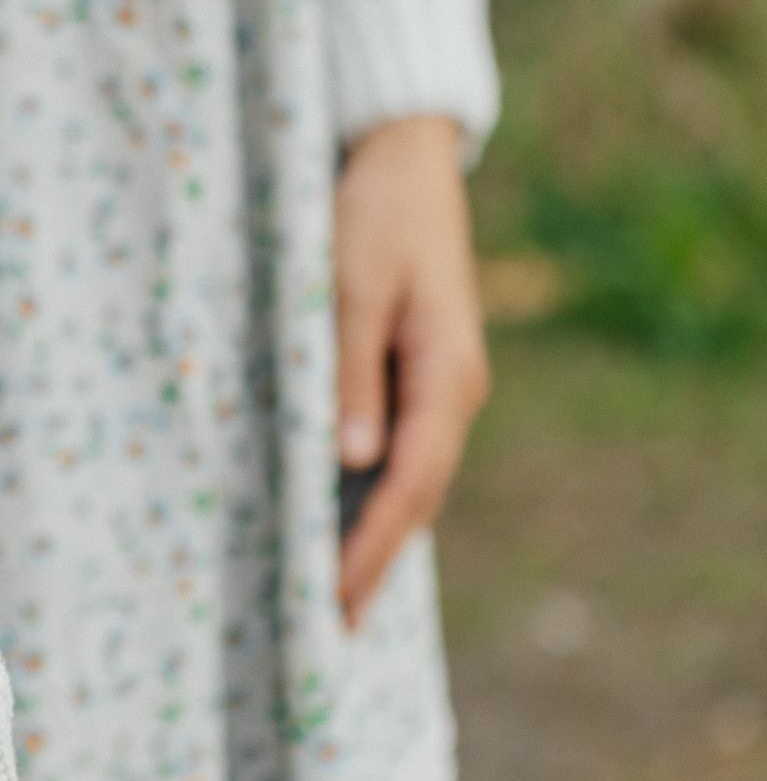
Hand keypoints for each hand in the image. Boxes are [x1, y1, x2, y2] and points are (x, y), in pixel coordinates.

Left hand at [335, 112, 490, 626]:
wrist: (402, 156)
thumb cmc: (373, 213)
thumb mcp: (353, 286)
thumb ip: (350, 372)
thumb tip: (352, 462)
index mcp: (445, 376)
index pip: (410, 484)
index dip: (370, 546)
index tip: (334, 597)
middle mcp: (451, 390)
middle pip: (416, 496)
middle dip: (375, 559)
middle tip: (330, 624)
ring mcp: (437, 384)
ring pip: (409, 478)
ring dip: (373, 532)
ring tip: (329, 592)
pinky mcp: (415, 372)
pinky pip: (397, 449)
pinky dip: (370, 492)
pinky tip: (336, 519)